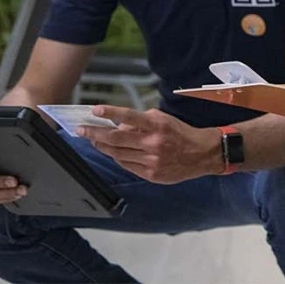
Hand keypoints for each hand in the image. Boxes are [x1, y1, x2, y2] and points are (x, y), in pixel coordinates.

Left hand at [77, 106, 222, 183]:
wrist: (202, 154)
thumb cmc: (181, 133)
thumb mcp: (163, 120)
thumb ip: (141, 121)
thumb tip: (119, 125)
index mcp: (157, 126)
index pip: (129, 117)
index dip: (110, 113)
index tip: (95, 111)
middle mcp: (153, 143)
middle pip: (116, 139)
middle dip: (95, 134)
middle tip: (82, 130)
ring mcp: (151, 161)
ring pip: (118, 154)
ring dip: (103, 146)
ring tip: (95, 140)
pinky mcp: (151, 174)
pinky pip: (126, 165)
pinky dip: (117, 157)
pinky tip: (113, 152)